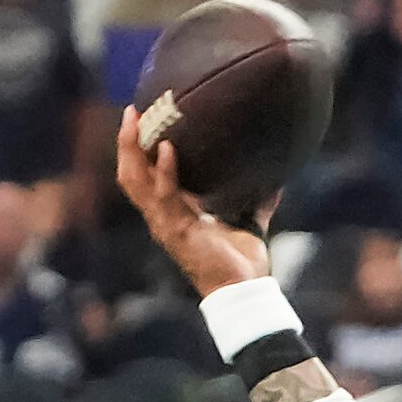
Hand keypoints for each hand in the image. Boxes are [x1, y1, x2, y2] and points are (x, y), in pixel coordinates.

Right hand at [114, 108, 274, 297]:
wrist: (243, 289)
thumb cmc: (241, 261)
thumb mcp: (247, 222)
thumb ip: (255, 200)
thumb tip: (275, 179)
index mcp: (172, 212)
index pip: (143, 175)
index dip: (137, 150)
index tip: (141, 120)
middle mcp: (161, 215)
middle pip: (130, 173)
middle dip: (126, 142)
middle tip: (132, 111)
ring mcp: (164, 223)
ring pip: (135, 180)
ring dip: (133, 149)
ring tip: (137, 120)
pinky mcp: (176, 231)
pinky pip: (165, 196)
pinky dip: (165, 171)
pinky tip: (170, 149)